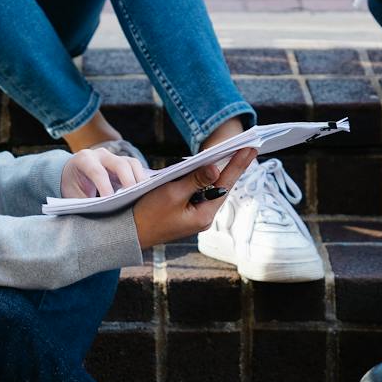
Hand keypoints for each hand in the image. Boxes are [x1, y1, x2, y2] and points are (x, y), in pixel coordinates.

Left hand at [60, 147, 149, 199]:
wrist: (71, 173)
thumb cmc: (72, 186)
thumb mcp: (73, 195)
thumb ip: (86, 203)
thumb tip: (101, 216)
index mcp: (84, 159)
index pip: (98, 172)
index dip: (105, 187)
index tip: (111, 202)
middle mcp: (100, 154)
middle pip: (120, 164)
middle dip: (128, 182)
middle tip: (132, 199)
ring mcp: (113, 157)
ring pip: (132, 163)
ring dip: (139, 180)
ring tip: (142, 197)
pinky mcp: (123, 163)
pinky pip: (136, 168)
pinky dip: (141, 180)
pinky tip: (144, 194)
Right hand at [133, 148, 256, 249]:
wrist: (129, 234)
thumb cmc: (148, 214)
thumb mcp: (171, 194)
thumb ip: (195, 180)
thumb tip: (215, 168)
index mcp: (204, 215)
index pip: (226, 183)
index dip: (238, 164)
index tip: (251, 148)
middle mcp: (203, 217)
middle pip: (221, 186)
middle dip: (232, 166)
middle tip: (247, 147)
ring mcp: (195, 216)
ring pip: (210, 188)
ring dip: (217, 171)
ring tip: (232, 153)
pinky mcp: (186, 213)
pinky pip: (199, 192)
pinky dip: (202, 179)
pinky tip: (205, 167)